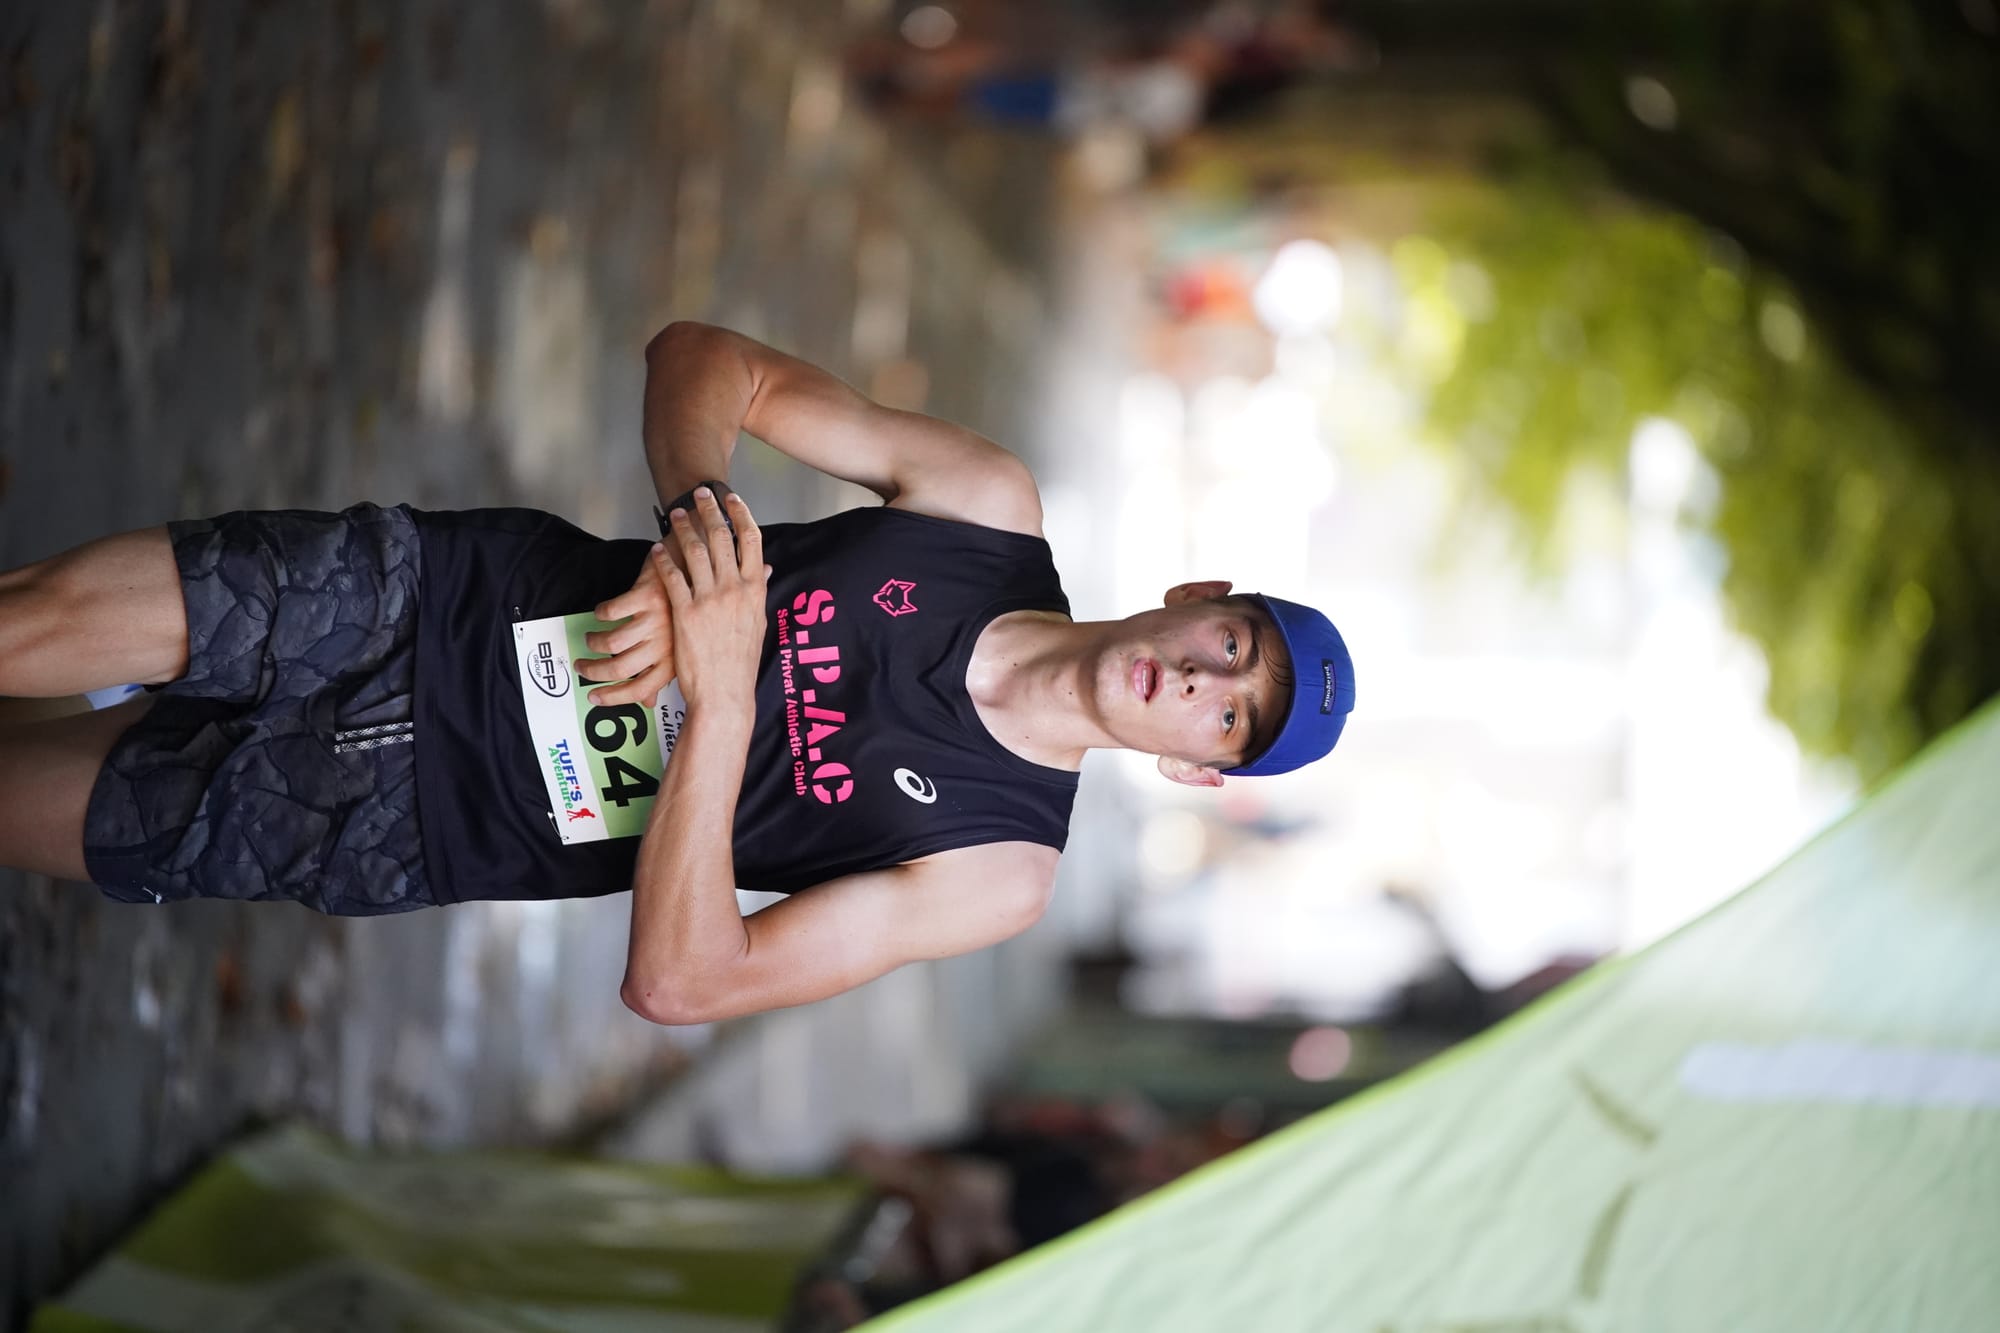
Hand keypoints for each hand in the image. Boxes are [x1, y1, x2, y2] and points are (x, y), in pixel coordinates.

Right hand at [576, 544, 687, 706]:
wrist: (694, 568)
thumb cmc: (683, 611)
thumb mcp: (678, 647)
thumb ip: (660, 674)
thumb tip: (647, 702)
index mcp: (674, 660)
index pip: (640, 690)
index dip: (612, 697)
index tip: (593, 696)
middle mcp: (667, 643)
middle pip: (619, 669)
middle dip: (593, 672)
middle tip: (581, 667)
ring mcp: (657, 620)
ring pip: (611, 643)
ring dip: (593, 642)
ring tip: (590, 639)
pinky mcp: (647, 596)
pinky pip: (611, 612)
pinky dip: (600, 613)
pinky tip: (601, 612)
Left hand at [659, 488, 765, 711]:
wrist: (725, 692)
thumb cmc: (741, 662)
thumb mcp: (757, 623)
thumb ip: (757, 592)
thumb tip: (765, 570)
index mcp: (755, 589)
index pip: (751, 539)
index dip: (740, 514)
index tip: (731, 498)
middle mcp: (734, 589)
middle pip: (722, 536)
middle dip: (708, 510)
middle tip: (697, 494)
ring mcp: (709, 599)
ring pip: (696, 551)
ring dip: (683, 529)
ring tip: (674, 516)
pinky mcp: (685, 612)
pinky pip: (673, 577)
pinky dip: (664, 559)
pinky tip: (657, 549)